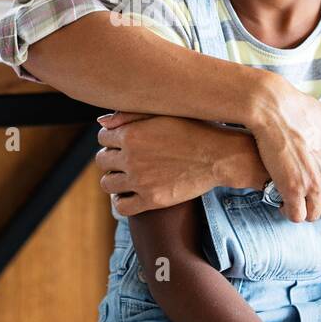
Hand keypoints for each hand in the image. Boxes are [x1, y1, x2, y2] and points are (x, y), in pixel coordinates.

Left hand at [95, 112, 243, 214]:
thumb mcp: (162, 114)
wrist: (219, 155)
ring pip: (107, 184)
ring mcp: (140, 181)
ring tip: (127, 176)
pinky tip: (130, 193)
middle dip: (112, 158)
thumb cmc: (194, 129)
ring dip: (114, 179)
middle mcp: (131, 158)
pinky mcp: (152, 200)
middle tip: (127, 158)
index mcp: (131, 134)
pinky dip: (121, 201)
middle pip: (102, 160)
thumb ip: (129, 115)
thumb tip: (101, 123)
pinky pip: (121, 207)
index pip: (103, 137)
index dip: (113, 138)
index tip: (125, 141)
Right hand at [248, 77, 320, 222]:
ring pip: (314, 215)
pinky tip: (283, 201)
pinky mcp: (292, 188)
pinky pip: (296, 216)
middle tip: (312, 199)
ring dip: (305, 210)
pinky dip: (289, 212)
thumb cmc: (305, 112)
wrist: (276, 110)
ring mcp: (313, 184)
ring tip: (297, 199)